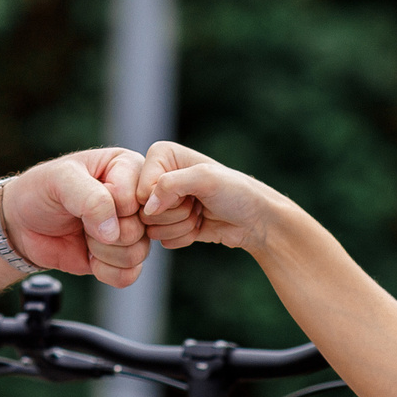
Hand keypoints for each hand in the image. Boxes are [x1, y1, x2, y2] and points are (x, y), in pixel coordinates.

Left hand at [1, 147, 149, 286]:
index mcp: (128, 167)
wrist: (22, 224)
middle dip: (103, 231)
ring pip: (138, 252)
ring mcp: (131, 229)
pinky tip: (89, 258)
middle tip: (80, 220)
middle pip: (140, 227)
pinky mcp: (122, 257)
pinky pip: (130, 274)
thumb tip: (113, 233)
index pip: (137, 196)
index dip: (109, 204)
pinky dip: (106, 271)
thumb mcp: (59, 179)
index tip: (83, 196)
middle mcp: (136, 199)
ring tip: (84, 235)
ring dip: (103, 251)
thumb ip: (90, 198)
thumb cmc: (41, 191)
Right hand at [137, 141, 285, 252]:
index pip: (141, 189)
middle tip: (198, 203)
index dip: (166, 198)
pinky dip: (184, 237)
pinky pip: (162, 241)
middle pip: (145, 211)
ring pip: (152, 229)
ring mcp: (162, 202)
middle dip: (176, 213)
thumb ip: (170, 185)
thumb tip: (146, 208)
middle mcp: (157, 176)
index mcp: (161, 155)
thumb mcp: (206, 179)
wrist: (256, 219)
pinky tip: (200, 225)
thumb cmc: (236, 192)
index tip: (192, 190)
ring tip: (200, 212)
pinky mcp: (169, 225)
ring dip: (182, 226)